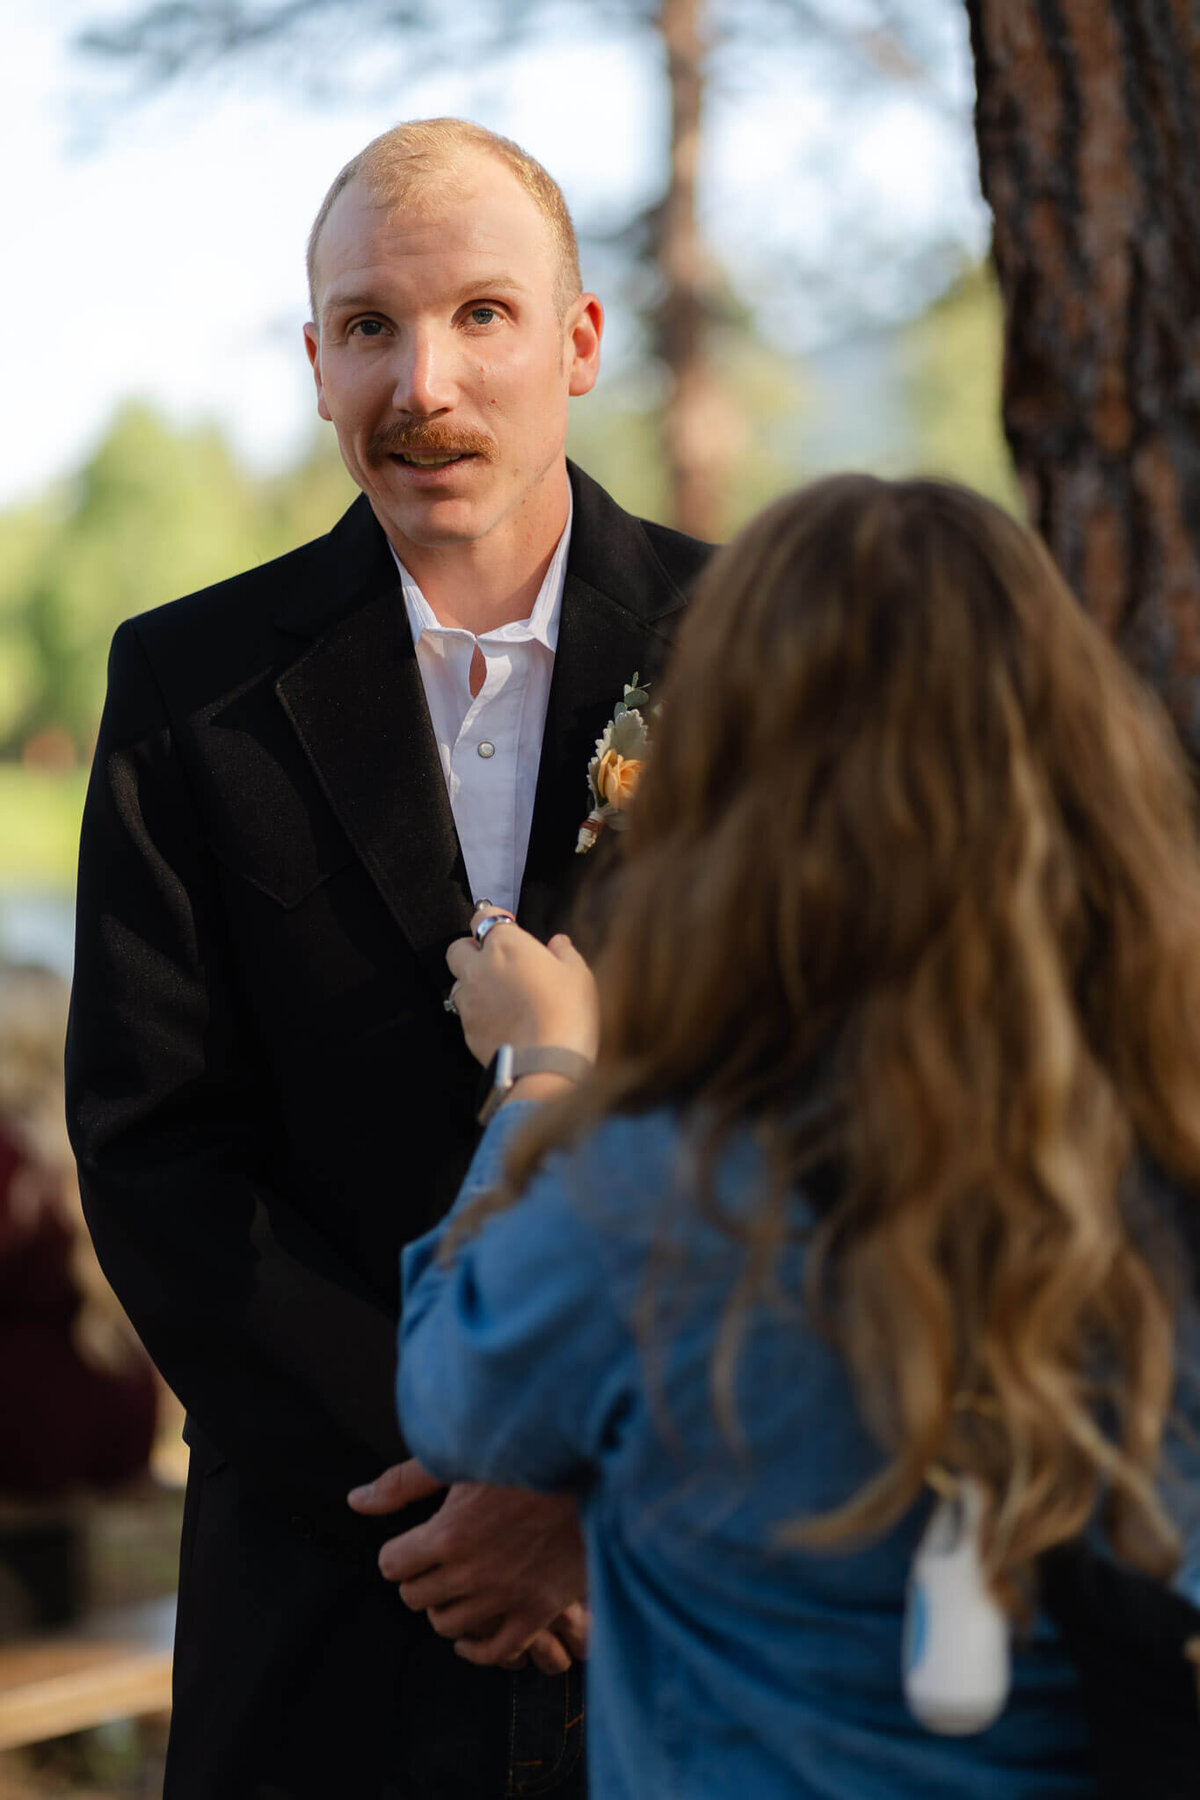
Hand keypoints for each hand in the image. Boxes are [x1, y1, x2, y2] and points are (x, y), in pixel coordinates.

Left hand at [348, 1459, 588, 1671]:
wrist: (593, 1472)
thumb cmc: (522, 1460)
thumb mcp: (459, 1462)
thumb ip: (403, 1483)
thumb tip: (355, 1501)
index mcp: (448, 1534)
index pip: (391, 1565)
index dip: (398, 1552)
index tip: (411, 1544)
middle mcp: (471, 1573)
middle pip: (414, 1598)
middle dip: (418, 1579)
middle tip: (434, 1562)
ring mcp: (506, 1597)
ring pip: (447, 1626)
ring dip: (444, 1607)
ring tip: (456, 1585)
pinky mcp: (538, 1612)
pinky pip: (492, 1652)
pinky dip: (474, 1647)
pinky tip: (471, 1630)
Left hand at [445, 907, 598, 1068]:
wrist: (546, 1064)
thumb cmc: (567, 1013)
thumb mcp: (578, 975)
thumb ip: (564, 953)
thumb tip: (559, 943)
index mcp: (506, 945)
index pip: (484, 917)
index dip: (494, 920)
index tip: (507, 926)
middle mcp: (479, 968)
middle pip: (458, 948)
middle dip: (472, 950)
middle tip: (495, 960)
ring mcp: (469, 1001)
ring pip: (457, 983)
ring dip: (472, 984)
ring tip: (499, 995)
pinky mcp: (467, 1029)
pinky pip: (466, 1014)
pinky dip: (479, 1014)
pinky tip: (502, 1022)